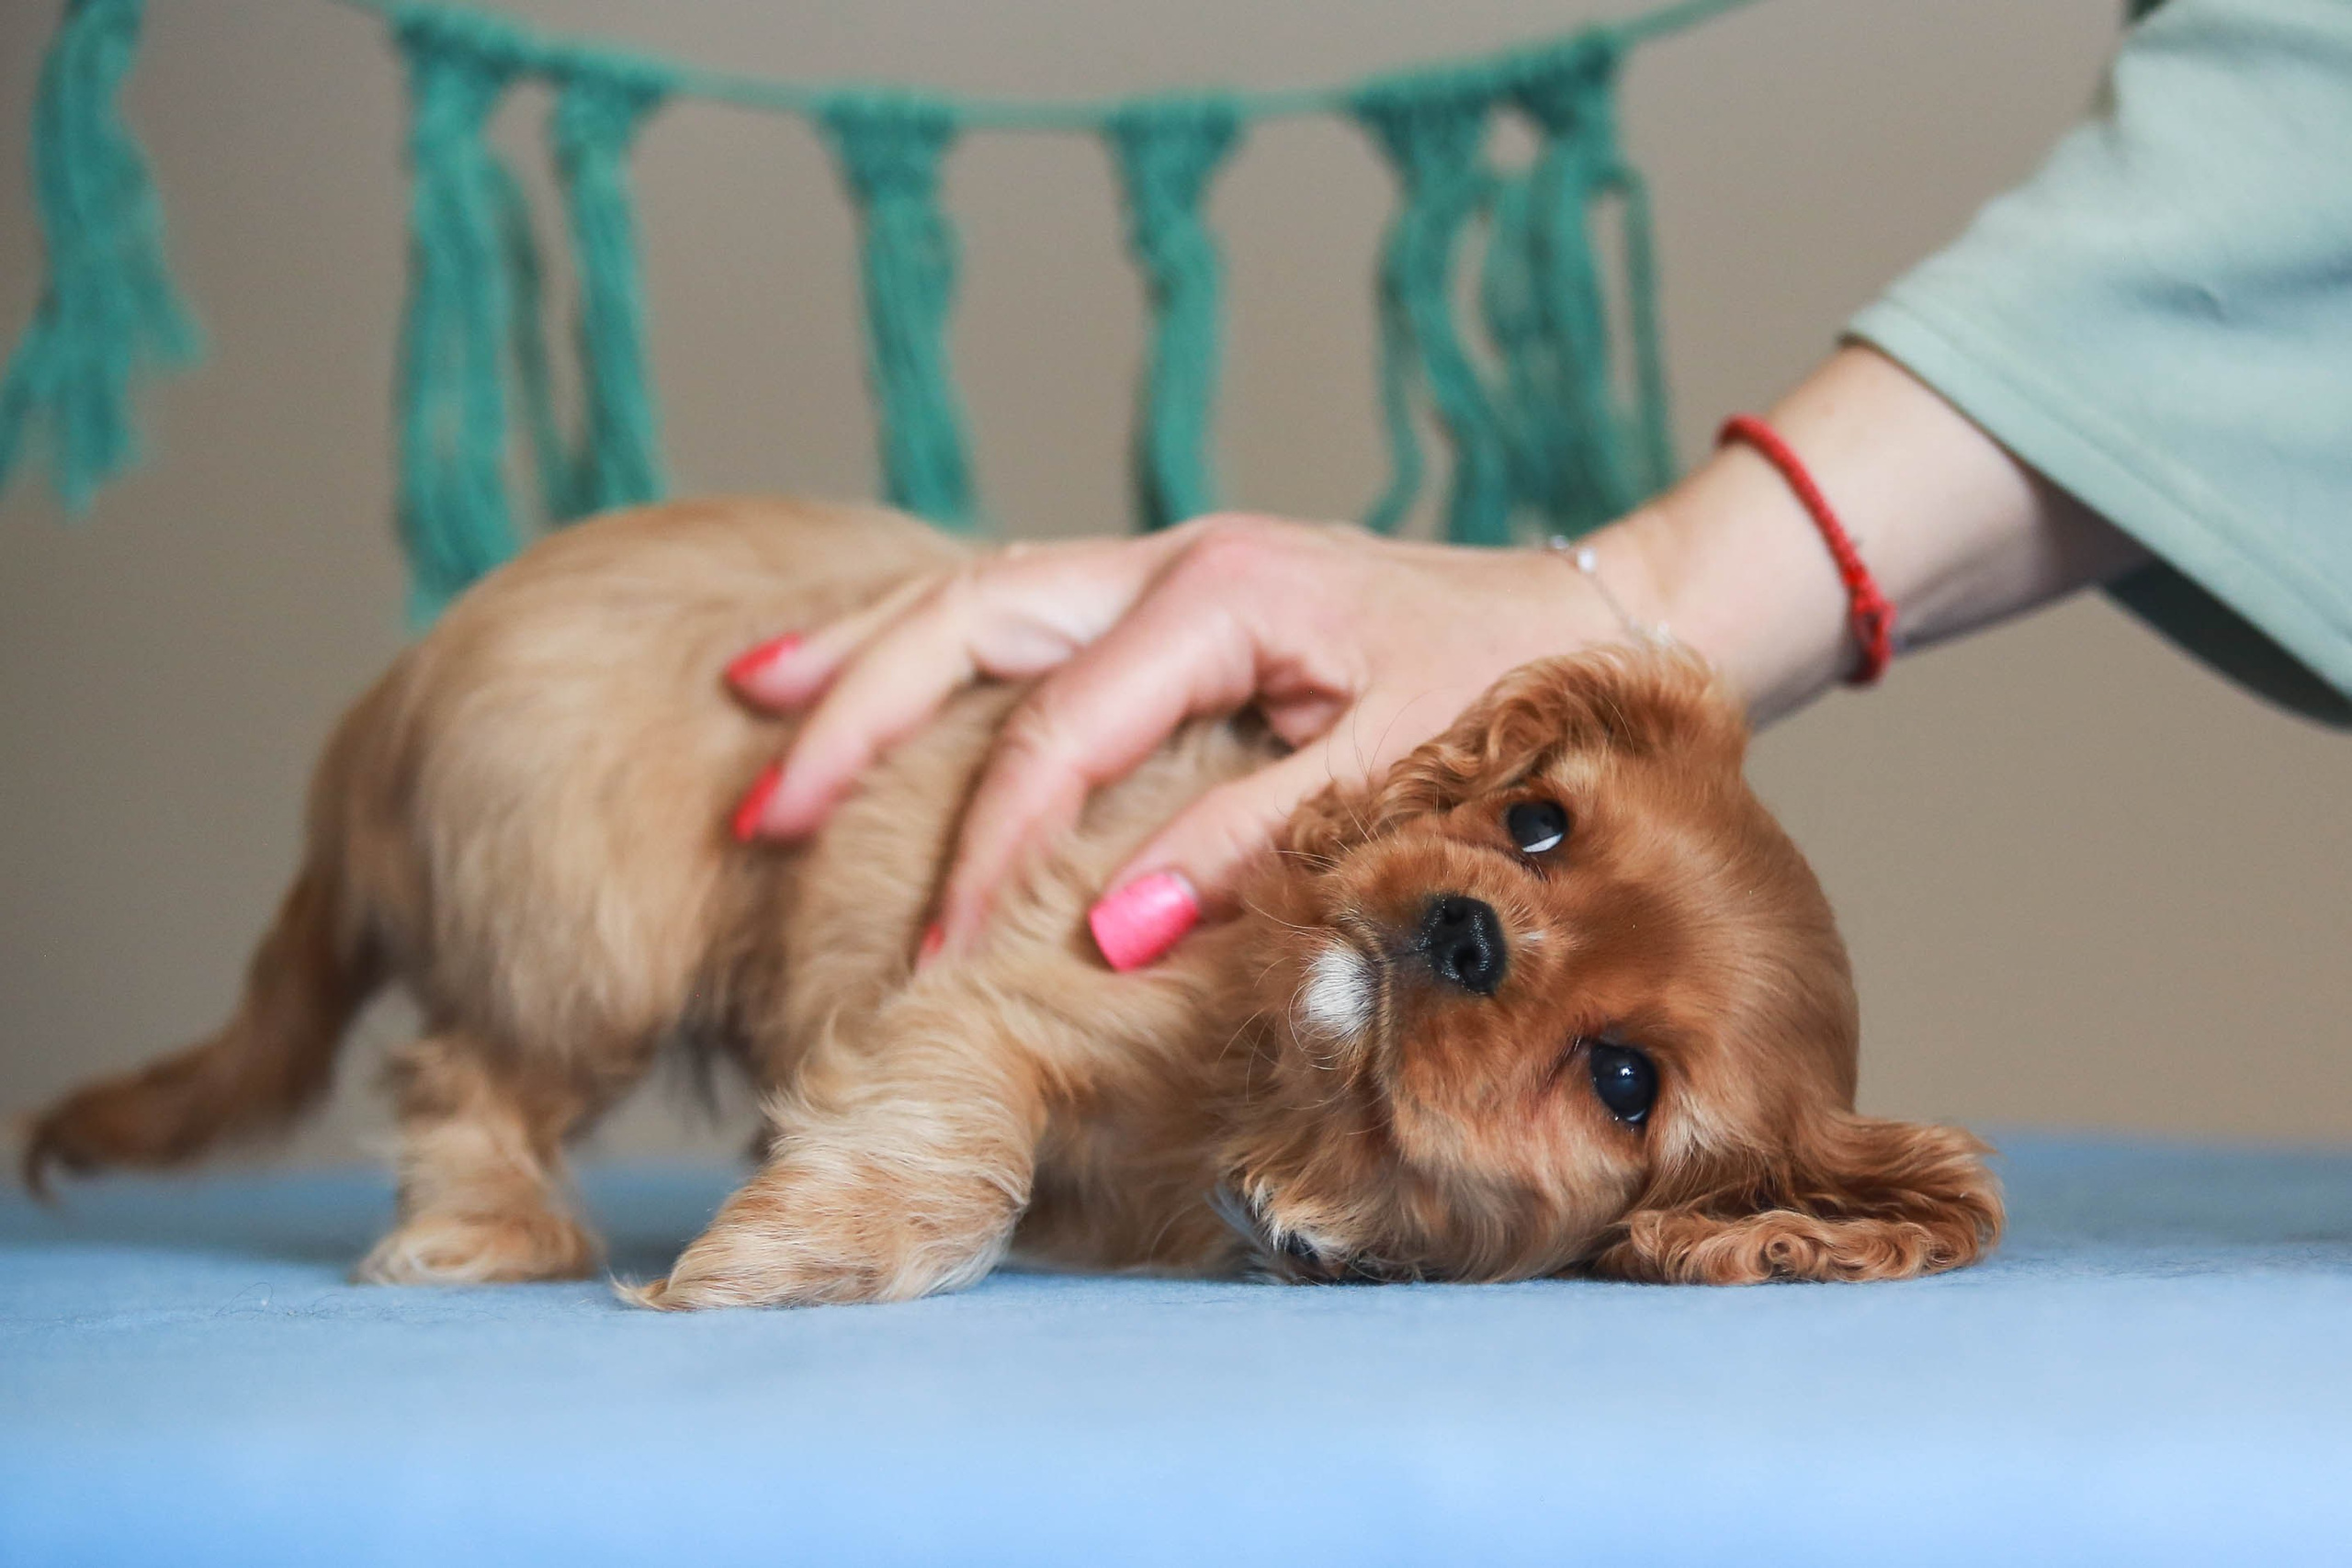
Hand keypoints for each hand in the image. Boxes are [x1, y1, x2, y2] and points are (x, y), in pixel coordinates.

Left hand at [726, 347, 2146, 971]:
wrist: (1610, 632)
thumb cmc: (1425, 679)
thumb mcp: (1263, 704)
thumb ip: (1148, 744)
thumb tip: (1034, 868)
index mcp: (1161, 572)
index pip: (972, 611)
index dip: (853, 683)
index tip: (755, 759)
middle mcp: (1195, 566)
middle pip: (982, 612)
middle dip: (856, 712)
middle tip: (758, 817)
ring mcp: (1270, 606)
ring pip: (1074, 667)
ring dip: (971, 781)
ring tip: (883, 883)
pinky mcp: (1361, 688)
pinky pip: (1240, 773)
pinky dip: (1167, 845)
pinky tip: (1110, 929)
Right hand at [728, 513, 1636, 966]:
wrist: (1590, 613)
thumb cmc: (1506, 692)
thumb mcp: (1390, 771)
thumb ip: (1245, 840)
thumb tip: (1103, 932)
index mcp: (1222, 595)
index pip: (1057, 731)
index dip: (990, 850)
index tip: (943, 961)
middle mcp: (1171, 560)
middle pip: (968, 618)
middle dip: (855, 716)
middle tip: (764, 813)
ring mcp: (1160, 564)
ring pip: (973, 591)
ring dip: (862, 652)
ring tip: (751, 699)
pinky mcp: (1166, 591)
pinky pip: (1017, 606)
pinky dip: (926, 640)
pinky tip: (861, 669)